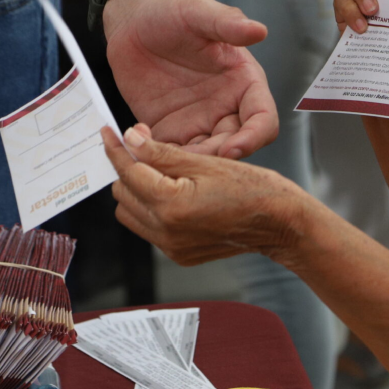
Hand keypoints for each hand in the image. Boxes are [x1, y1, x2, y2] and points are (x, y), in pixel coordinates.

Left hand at [102, 124, 309, 265]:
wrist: (279, 223)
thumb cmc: (253, 190)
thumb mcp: (206, 162)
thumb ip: (162, 153)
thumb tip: (130, 139)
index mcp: (171, 205)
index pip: (129, 172)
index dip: (117, 149)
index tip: (109, 133)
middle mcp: (166, 231)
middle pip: (123, 195)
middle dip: (128, 170)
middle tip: (143, 150)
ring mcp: (172, 246)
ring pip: (131, 214)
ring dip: (137, 191)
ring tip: (159, 173)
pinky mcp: (179, 254)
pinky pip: (150, 229)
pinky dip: (153, 209)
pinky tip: (174, 194)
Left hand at [103, 0, 277, 158]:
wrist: (134, 21)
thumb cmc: (172, 12)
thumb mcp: (199, 13)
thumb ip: (228, 24)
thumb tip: (259, 30)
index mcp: (244, 83)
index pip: (263, 119)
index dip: (253, 138)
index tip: (233, 149)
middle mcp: (227, 108)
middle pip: (235, 146)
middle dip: (216, 160)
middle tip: (190, 163)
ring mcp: (199, 123)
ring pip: (204, 158)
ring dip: (187, 165)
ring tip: (161, 160)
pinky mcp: (170, 131)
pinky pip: (171, 156)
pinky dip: (160, 160)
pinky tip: (139, 148)